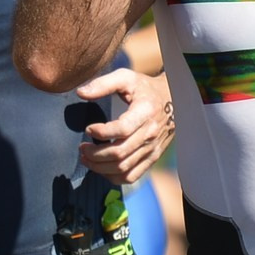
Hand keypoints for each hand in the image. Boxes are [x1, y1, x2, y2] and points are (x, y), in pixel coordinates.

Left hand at [76, 67, 174, 185]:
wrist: (174, 99)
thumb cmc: (145, 88)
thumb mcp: (126, 77)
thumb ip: (102, 84)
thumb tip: (80, 93)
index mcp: (146, 111)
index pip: (123, 129)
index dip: (102, 132)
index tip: (88, 128)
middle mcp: (151, 133)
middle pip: (119, 153)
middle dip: (94, 154)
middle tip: (81, 148)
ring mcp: (152, 148)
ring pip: (123, 167)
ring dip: (99, 167)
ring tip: (86, 158)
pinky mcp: (152, 158)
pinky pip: (131, 176)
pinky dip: (113, 177)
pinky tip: (101, 168)